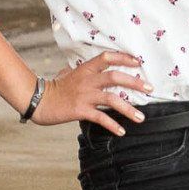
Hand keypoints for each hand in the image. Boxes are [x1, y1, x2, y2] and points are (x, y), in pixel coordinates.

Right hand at [32, 50, 151, 134]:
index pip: (107, 58)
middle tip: (150, 88)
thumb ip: (80, 70)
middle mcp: (87, 80)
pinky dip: (113, 125)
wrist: (39, 101)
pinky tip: (121, 131)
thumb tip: (87, 67)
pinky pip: (101, 118)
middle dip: (135, 82)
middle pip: (115, 77)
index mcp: (85, 69)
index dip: (124, 58)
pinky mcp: (80, 110)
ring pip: (112, 99)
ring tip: (141, 117)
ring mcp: (84, 95)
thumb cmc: (55, 88)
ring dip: (129, 109)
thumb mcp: (68, 73)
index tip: (138, 62)